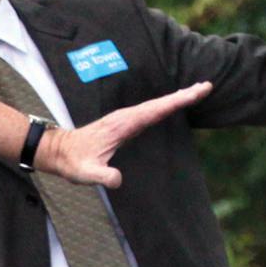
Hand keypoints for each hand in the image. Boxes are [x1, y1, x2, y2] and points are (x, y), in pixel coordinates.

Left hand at [40, 82, 211, 188]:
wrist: (58, 151)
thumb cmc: (72, 163)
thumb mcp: (85, 174)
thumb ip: (101, 176)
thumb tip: (118, 180)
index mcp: (122, 125)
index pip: (154, 110)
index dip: (176, 101)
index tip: (196, 92)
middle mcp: (125, 117)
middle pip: (159, 103)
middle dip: (184, 94)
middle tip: (207, 86)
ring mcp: (124, 119)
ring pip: (155, 105)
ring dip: (177, 98)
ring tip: (198, 91)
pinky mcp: (124, 123)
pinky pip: (149, 111)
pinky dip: (165, 106)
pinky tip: (173, 105)